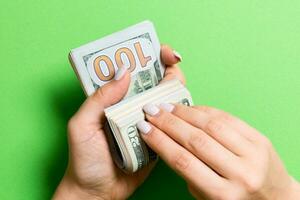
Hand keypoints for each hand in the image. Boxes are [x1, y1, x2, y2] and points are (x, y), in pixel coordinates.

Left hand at [53, 45, 184, 199]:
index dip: (147, 55)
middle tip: (173, 66)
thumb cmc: (84, 161)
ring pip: (167, 98)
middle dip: (168, 67)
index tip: (160, 51)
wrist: (98, 193)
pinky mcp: (158, 137)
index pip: (131, 69)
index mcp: (113, 98)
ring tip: (175, 90)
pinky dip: (180, 114)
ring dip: (176, 89)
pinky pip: (173, 122)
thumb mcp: (81, 125)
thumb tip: (123, 72)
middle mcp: (132, 105)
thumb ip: (99, 99)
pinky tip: (183, 111)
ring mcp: (147, 120)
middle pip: (154, 79)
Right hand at [137, 104, 299, 198]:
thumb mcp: (207, 197)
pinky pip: (228, 118)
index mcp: (223, 195)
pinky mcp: (260, 139)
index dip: (160, 141)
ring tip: (167, 107)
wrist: (276, 199)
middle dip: (168, 123)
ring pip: (211, 125)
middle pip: (196, 141)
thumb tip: (168, 139)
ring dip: (184, 113)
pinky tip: (190, 108)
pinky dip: (205, 110)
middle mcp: (240, 174)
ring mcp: (253, 154)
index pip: (183, 162)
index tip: (145, 128)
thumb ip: (190, 172)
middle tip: (151, 112)